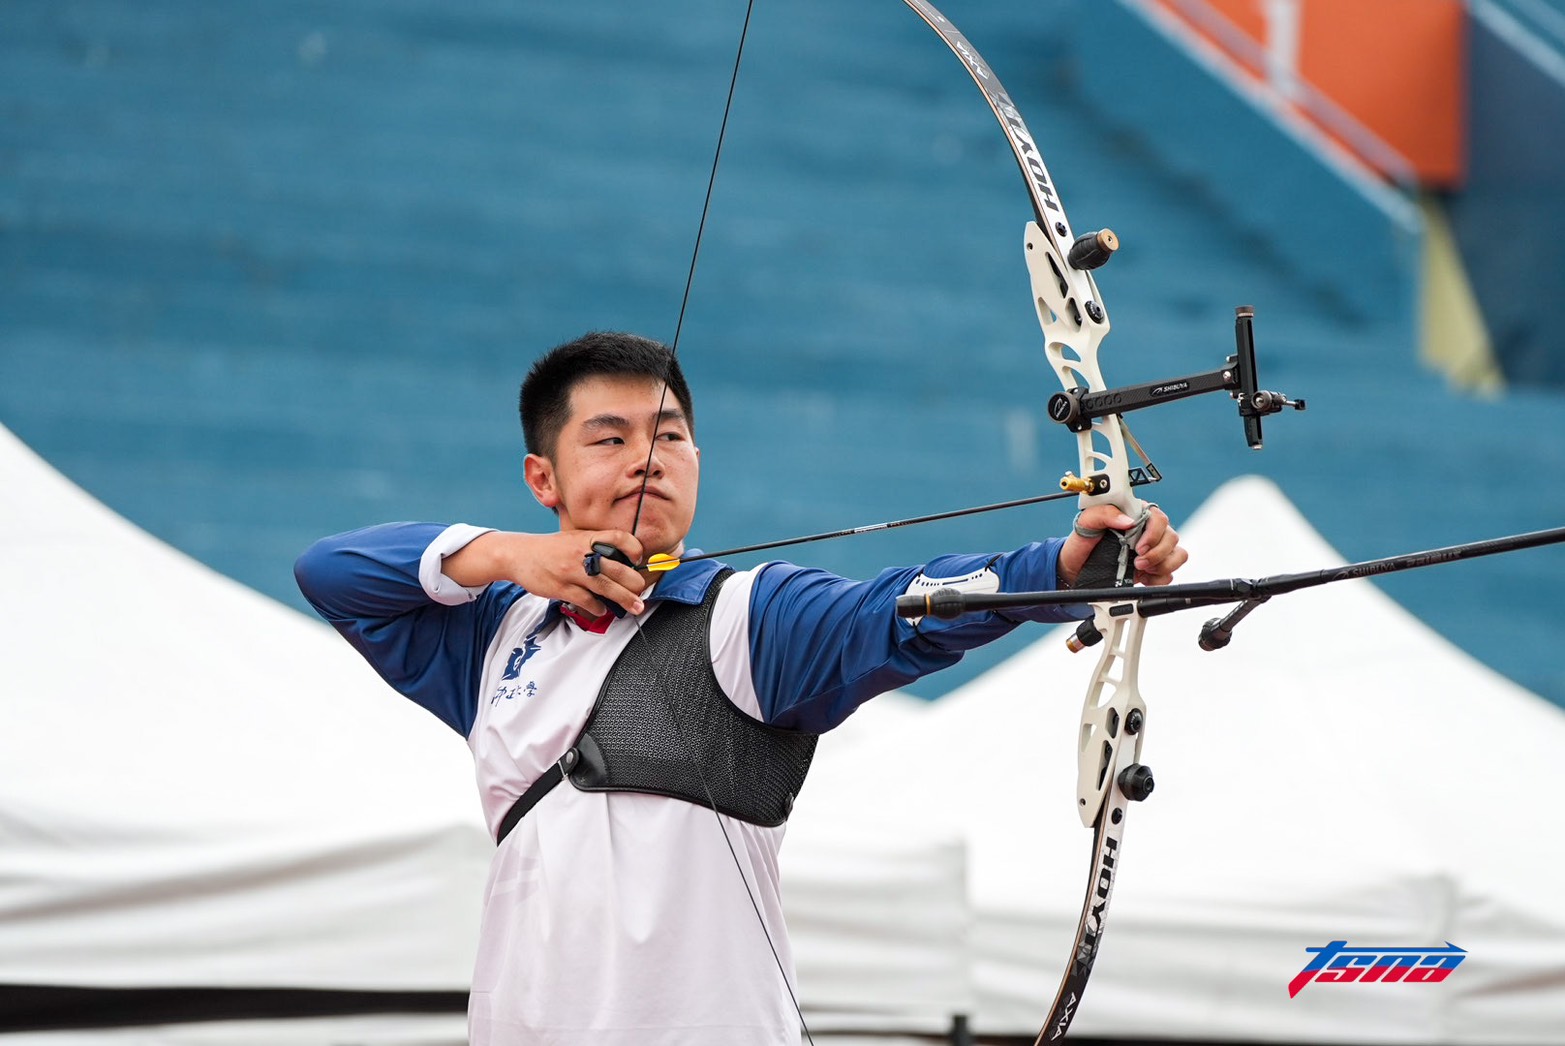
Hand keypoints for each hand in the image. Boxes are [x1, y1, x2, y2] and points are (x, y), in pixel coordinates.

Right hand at [444, 530, 649, 615]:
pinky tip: (602, 609)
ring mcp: (572, 571)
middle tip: (640, 591)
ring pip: (606, 587)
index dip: (634, 548)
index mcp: (587, 538)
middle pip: (617, 568)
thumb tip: (623, 560)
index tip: (638, 559)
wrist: (519, 555)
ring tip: (635, 606)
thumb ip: (596, 546)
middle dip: (634, 583)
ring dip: (624, 599)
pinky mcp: (562, 588)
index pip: (619, 538)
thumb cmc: (551, 549)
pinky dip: (598, 607)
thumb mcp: (574, 538)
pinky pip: (587, 600)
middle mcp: (581, 553)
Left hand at [1058, 504, 1186, 587]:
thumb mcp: (1086, 521)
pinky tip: (1143, 579)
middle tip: (1138, 562)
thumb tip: (1128, 521)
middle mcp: (1148, 532)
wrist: (1075, 567)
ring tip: (1141, 570)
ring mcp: (1153, 551)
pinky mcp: (1152, 569)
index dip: (1154, 534)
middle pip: (1172, 538)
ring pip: (1177, 555)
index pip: (1159, 518)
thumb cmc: (1082, 541)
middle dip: (1157, 553)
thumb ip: (1105, 513)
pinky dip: (1159, 579)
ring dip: (1163, 565)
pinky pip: (1169, 574)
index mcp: (1136, 515)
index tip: (1139, 547)